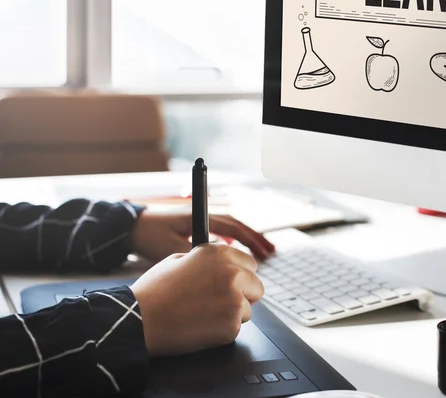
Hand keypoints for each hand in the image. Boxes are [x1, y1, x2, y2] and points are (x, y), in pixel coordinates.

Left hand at [129, 206, 274, 261]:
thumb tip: (218, 270)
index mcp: (200, 220)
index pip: (233, 227)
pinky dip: (233, 244)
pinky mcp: (193, 232)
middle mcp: (202, 219)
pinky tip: (237, 256)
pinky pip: (220, 235)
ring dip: (246, 241)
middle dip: (255, 239)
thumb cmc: (149, 236)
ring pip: (230, 230)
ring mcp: (198, 225)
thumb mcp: (172, 249)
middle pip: (236, 227)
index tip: (264, 250)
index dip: (251, 238)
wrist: (129, 228)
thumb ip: (195, 258)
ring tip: (262, 252)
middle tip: (271, 251)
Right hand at [131, 244, 263, 356]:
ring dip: (232, 314)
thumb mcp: (179, 259)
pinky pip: (237, 328)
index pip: (250, 263)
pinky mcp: (232, 323)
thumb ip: (206, 259)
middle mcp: (232, 272)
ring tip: (204, 315)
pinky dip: (223, 331)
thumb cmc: (154, 291)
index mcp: (220, 253)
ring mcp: (234, 298)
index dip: (240, 275)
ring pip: (248, 308)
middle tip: (219, 303)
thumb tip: (222, 264)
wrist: (140, 319)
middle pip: (256, 286)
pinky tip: (201, 327)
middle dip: (242, 295)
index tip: (232, 283)